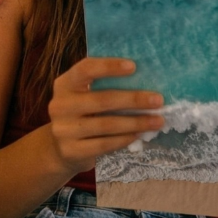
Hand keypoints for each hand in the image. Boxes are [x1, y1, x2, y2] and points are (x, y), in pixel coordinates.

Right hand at [47, 58, 164, 175]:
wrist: (59, 148)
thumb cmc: (82, 113)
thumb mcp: (84, 94)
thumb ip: (104, 85)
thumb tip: (146, 78)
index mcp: (65, 84)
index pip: (85, 69)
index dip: (109, 67)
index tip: (134, 67)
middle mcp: (60, 105)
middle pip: (102, 100)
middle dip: (134, 100)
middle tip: (158, 100)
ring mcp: (64, 130)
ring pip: (106, 125)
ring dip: (136, 122)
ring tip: (157, 120)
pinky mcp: (71, 151)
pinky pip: (103, 144)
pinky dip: (124, 139)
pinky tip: (138, 135)